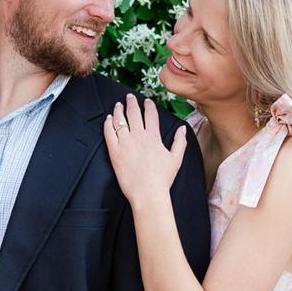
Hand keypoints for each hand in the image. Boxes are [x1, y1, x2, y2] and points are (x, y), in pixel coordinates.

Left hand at [104, 94, 186, 208]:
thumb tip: (183, 128)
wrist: (148, 193)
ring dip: (119, 110)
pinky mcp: (114, 151)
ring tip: (118, 105)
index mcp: (154, 137)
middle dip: (131, 102)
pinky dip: (108, 123)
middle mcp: (139, 136)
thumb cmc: (162, 179)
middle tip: (129, 97)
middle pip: (133, 113)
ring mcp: (125, 143)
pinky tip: (108, 119)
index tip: (146, 101)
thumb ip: (180, 141)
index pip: (150, 115)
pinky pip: (109, 132)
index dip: (148, 105)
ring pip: (120, 120)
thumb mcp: (176, 159)